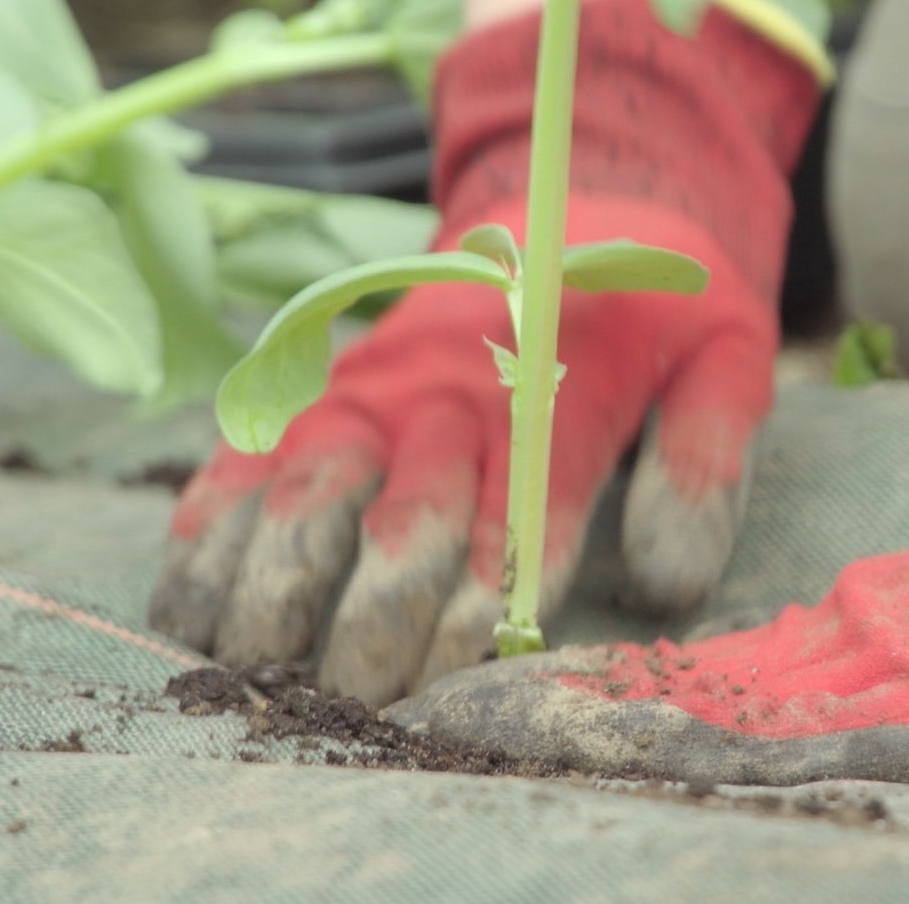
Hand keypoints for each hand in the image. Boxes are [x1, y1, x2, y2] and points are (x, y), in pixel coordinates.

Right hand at [149, 0, 819, 704]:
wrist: (566, 207)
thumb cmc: (648, 308)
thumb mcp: (724, 355)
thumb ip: (706, 456)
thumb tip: (664, 582)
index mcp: (550, 388)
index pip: (519, 509)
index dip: (492, 598)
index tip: (468, 676)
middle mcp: (444, 391)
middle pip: (396, 513)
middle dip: (372, 616)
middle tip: (360, 702)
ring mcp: (365, 389)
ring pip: (300, 490)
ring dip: (269, 584)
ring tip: (251, 672)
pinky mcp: (312, 391)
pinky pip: (240, 460)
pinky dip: (204, 531)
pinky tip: (184, 609)